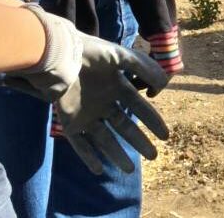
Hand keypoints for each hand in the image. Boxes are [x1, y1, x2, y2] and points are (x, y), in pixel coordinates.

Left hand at [6, 4, 170, 173]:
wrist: (58, 57)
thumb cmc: (90, 53)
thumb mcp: (120, 56)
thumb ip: (144, 67)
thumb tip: (163, 83)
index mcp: (116, 87)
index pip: (138, 107)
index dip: (152, 120)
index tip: (165, 135)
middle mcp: (103, 103)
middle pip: (124, 126)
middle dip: (139, 141)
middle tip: (153, 156)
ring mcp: (86, 114)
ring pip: (105, 139)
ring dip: (116, 154)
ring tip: (129, 169)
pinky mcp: (69, 122)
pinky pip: (80, 143)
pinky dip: (88, 157)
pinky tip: (98, 169)